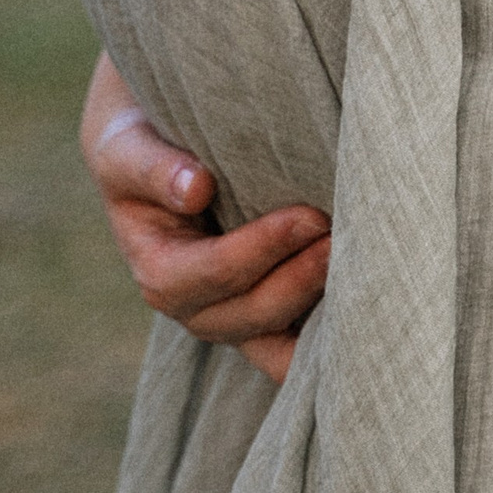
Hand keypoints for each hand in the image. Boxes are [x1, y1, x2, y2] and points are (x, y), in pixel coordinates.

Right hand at [80, 51, 328, 386]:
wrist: (160, 155)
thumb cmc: (143, 147)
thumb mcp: (129, 148)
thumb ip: (154, 167)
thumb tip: (195, 189)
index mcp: (158, 270)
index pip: (208, 274)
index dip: (259, 251)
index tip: (308, 217)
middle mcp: (194, 305)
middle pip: (247, 315)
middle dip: (298, 280)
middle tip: (343, 238)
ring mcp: (231, 315)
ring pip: (275, 337)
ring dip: (316, 305)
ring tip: (361, 265)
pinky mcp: (265, 314)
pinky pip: (292, 344)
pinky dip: (324, 337)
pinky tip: (362, 305)